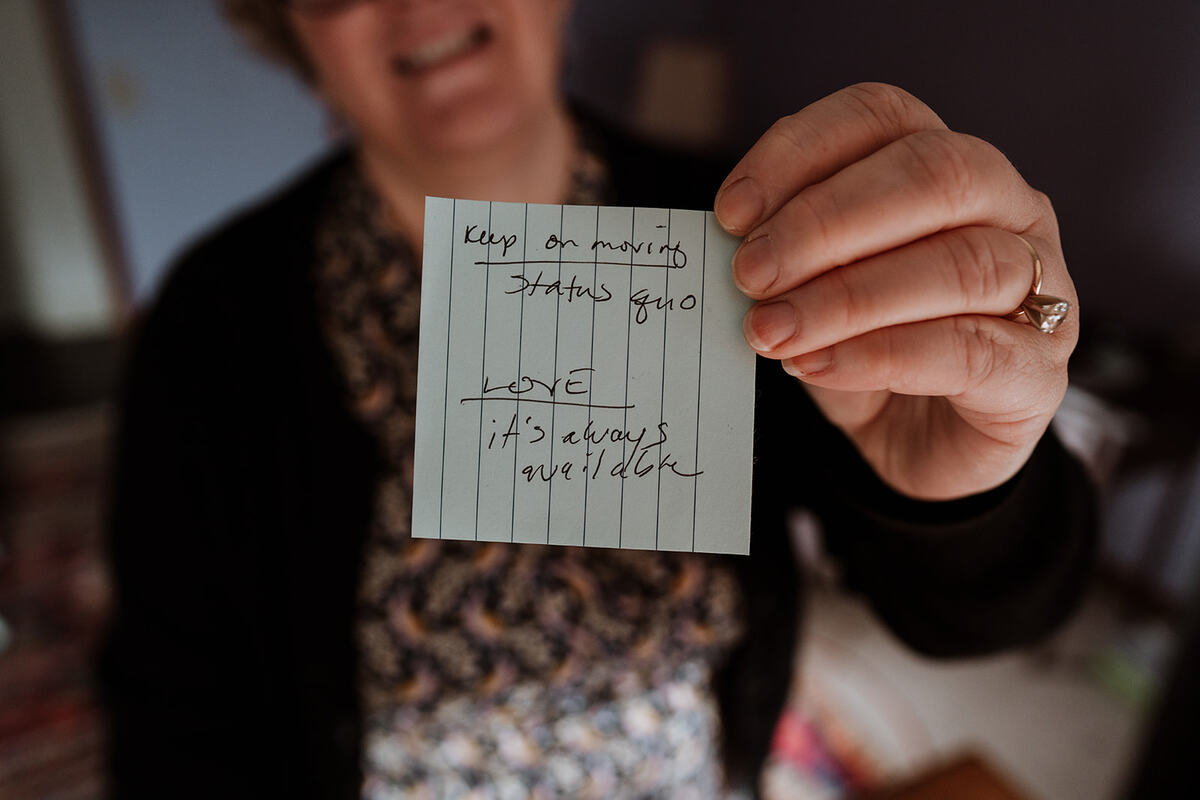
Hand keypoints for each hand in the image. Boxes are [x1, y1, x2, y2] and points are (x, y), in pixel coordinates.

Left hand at [715, 83, 1078, 500]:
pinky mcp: (1040, 369)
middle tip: (751, 274)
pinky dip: (882, 355)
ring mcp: (1040, 286)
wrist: (923, 448)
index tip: (732, 213)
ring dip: (849, 297)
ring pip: (963, 262)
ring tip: (773, 331)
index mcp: (945, 166)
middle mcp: (1007, 208)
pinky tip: (818, 365)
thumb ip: (785, 263)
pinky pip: (971, 349)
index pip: (881, 117)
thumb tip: (734, 248)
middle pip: (934, 174)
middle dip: (825, 222)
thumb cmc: (867, 353)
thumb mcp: (812, 296)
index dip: (800, 153)